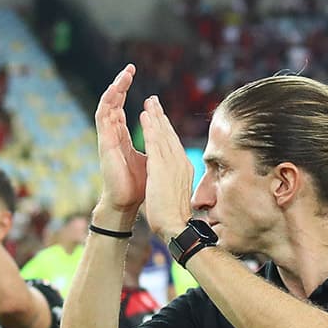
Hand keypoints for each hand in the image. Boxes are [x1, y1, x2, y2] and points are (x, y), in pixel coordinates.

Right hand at [93, 64, 146, 219]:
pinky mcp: (104, 143)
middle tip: (130, 68)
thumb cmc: (140, 186)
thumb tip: (164, 136)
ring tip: (123, 74)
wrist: (128, 203)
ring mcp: (107, 138)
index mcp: (122, 138)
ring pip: (107, 106)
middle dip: (121, 85)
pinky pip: (103, 117)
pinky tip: (115, 91)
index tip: (139, 81)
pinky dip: (109, 103)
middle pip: (114, 103)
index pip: (124, 111)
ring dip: (114, 89)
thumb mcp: (151, 160)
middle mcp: (113, 135)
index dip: (129, 95)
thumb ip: (154, 145)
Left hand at [140, 95, 194, 240]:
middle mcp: (180, 163)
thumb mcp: (176, 192)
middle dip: (161, 117)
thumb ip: (174, 180)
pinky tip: (144, 116)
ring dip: (155, 117)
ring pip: (163, 135)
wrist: (175, 227)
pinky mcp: (162, 168)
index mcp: (183, 168)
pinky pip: (155, 143)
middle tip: (153, 100)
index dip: (166, 128)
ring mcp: (172, 164)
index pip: (174, 144)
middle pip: (170, 135)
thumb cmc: (173, 215)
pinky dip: (150, 128)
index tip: (160, 117)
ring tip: (148, 102)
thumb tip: (172, 178)